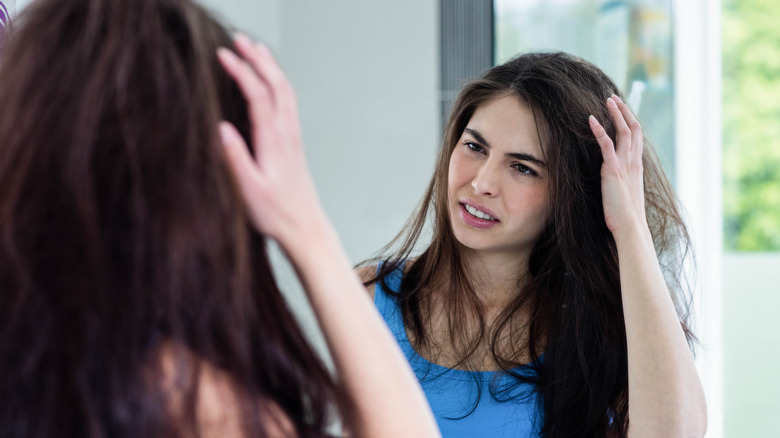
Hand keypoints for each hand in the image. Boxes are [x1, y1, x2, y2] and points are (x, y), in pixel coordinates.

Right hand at [217, 34, 325, 247]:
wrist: (304, 226)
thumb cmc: (275, 213)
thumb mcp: (249, 190)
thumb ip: (235, 158)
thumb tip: (221, 128)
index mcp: (274, 141)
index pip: (258, 95)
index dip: (241, 71)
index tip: (222, 54)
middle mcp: (287, 133)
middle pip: (276, 85)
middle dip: (258, 58)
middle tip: (239, 39)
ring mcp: (293, 136)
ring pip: (285, 91)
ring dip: (270, 67)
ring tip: (254, 49)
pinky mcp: (294, 142)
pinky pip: (288, 102)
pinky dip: (278, 82)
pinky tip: (270, 81)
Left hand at [589, 95, 647, 237]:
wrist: (631, 228)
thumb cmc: (626, 217)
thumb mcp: (625, 195)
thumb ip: (621, 183)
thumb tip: (615, 181)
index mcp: (637, 167)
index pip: (637, 138)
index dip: (630, 122)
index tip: (622, 110)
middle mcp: (634, 163)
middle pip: (633, 129)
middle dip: (624, 111)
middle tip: (613, 98)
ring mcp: (625, 165)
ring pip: (623, 132)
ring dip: (615, 114)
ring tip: (607, 100)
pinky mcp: (613, 170)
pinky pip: (607, 145)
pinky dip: (599, 130)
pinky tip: (591, 120)